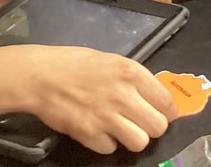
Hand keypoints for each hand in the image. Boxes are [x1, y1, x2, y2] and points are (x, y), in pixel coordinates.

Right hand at [19, 45, 176, 153]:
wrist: (42, 76)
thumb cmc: (77, 64)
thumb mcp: (113, 62)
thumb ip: (135, 79)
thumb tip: (155, 96)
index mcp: (133, 73)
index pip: (167, 102)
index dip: (168, 112)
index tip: (164, 114)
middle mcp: (124, 95)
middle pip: (158, 126)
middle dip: (152, 127)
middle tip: (142, 123)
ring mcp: (106, 117)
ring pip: (140, 142)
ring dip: (133, 138)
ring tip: (122, 129)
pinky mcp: (88, 134)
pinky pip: (111, 148)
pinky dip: (107, 143)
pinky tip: (99, 130)